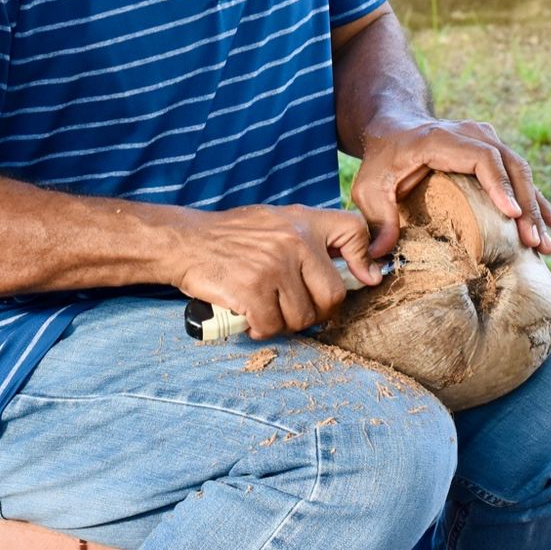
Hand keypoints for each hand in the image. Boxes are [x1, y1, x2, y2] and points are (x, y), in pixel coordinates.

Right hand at [169, 205, 378, 339]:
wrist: (185, 241)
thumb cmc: (231, 237)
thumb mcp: (275, 222)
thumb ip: (309, 239)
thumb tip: (358, 267)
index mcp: (302, 221)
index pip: (354, 230)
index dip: (365, 259)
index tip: (364, 278)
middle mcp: (294, 241)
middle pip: (333, 295)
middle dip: (315, 312)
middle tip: (293, 309)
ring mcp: (274, 266)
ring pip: (302, 317)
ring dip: (283, 322)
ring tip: (264, 308)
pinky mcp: (253, 290)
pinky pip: (273, 326)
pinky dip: (261, 329)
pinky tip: (249, 316)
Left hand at [350, 117, 550, 258]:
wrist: (394, 127)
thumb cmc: (381, 159)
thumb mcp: (368, 186)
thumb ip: (376, 219)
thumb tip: (377, 258)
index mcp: (441, 139)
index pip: (482, 158)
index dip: (499, 185)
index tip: (512, 215)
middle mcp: (470, 134)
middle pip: (510, 165)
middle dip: (526, 205)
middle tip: (534, 243)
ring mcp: (487, 140)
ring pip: (521, 171)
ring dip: (536, 208)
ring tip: (546, 244)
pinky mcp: (495, 151)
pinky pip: (520, 175)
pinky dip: (535, 200)